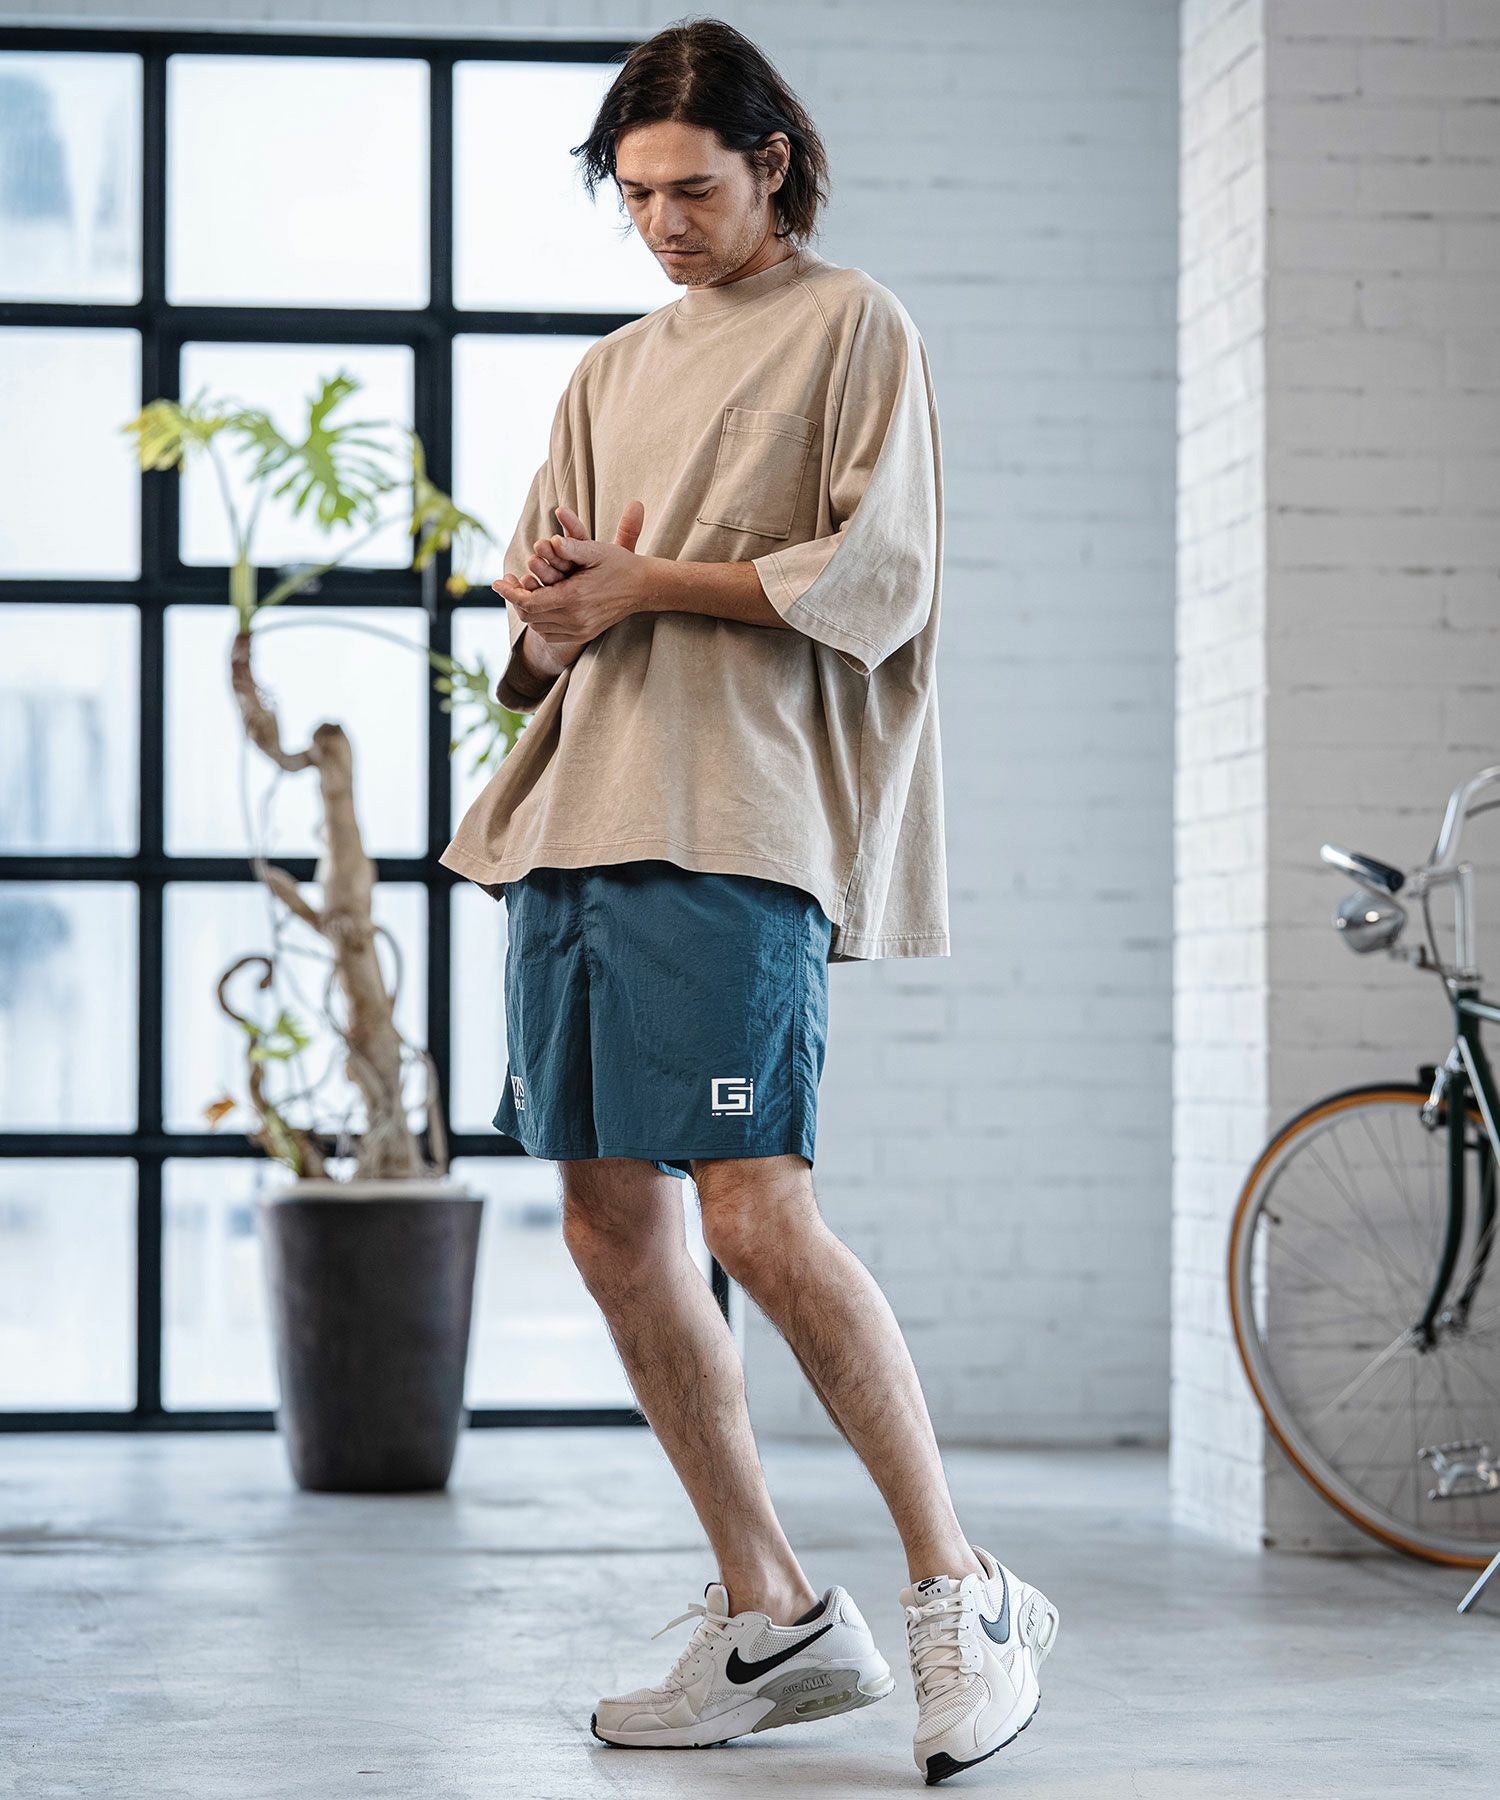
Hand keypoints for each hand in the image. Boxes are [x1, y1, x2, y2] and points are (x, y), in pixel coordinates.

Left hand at [491, 501, 647, 654]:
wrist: (643, 588)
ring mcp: (580, 630)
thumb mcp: (597, 550)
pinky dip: (539, 622)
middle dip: (514, 599)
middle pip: (531, 616)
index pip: (530, 602)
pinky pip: (551, 634)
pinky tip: (537, 606)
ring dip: (526, 611)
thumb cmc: (619, 564)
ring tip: (520, 592)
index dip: (509, 593)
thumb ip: (571, 547)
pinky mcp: (583, 635)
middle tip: (506, 583)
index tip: (495, 582)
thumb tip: (550, 541)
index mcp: (575, 598)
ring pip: (538, 627)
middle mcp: (575, 619)